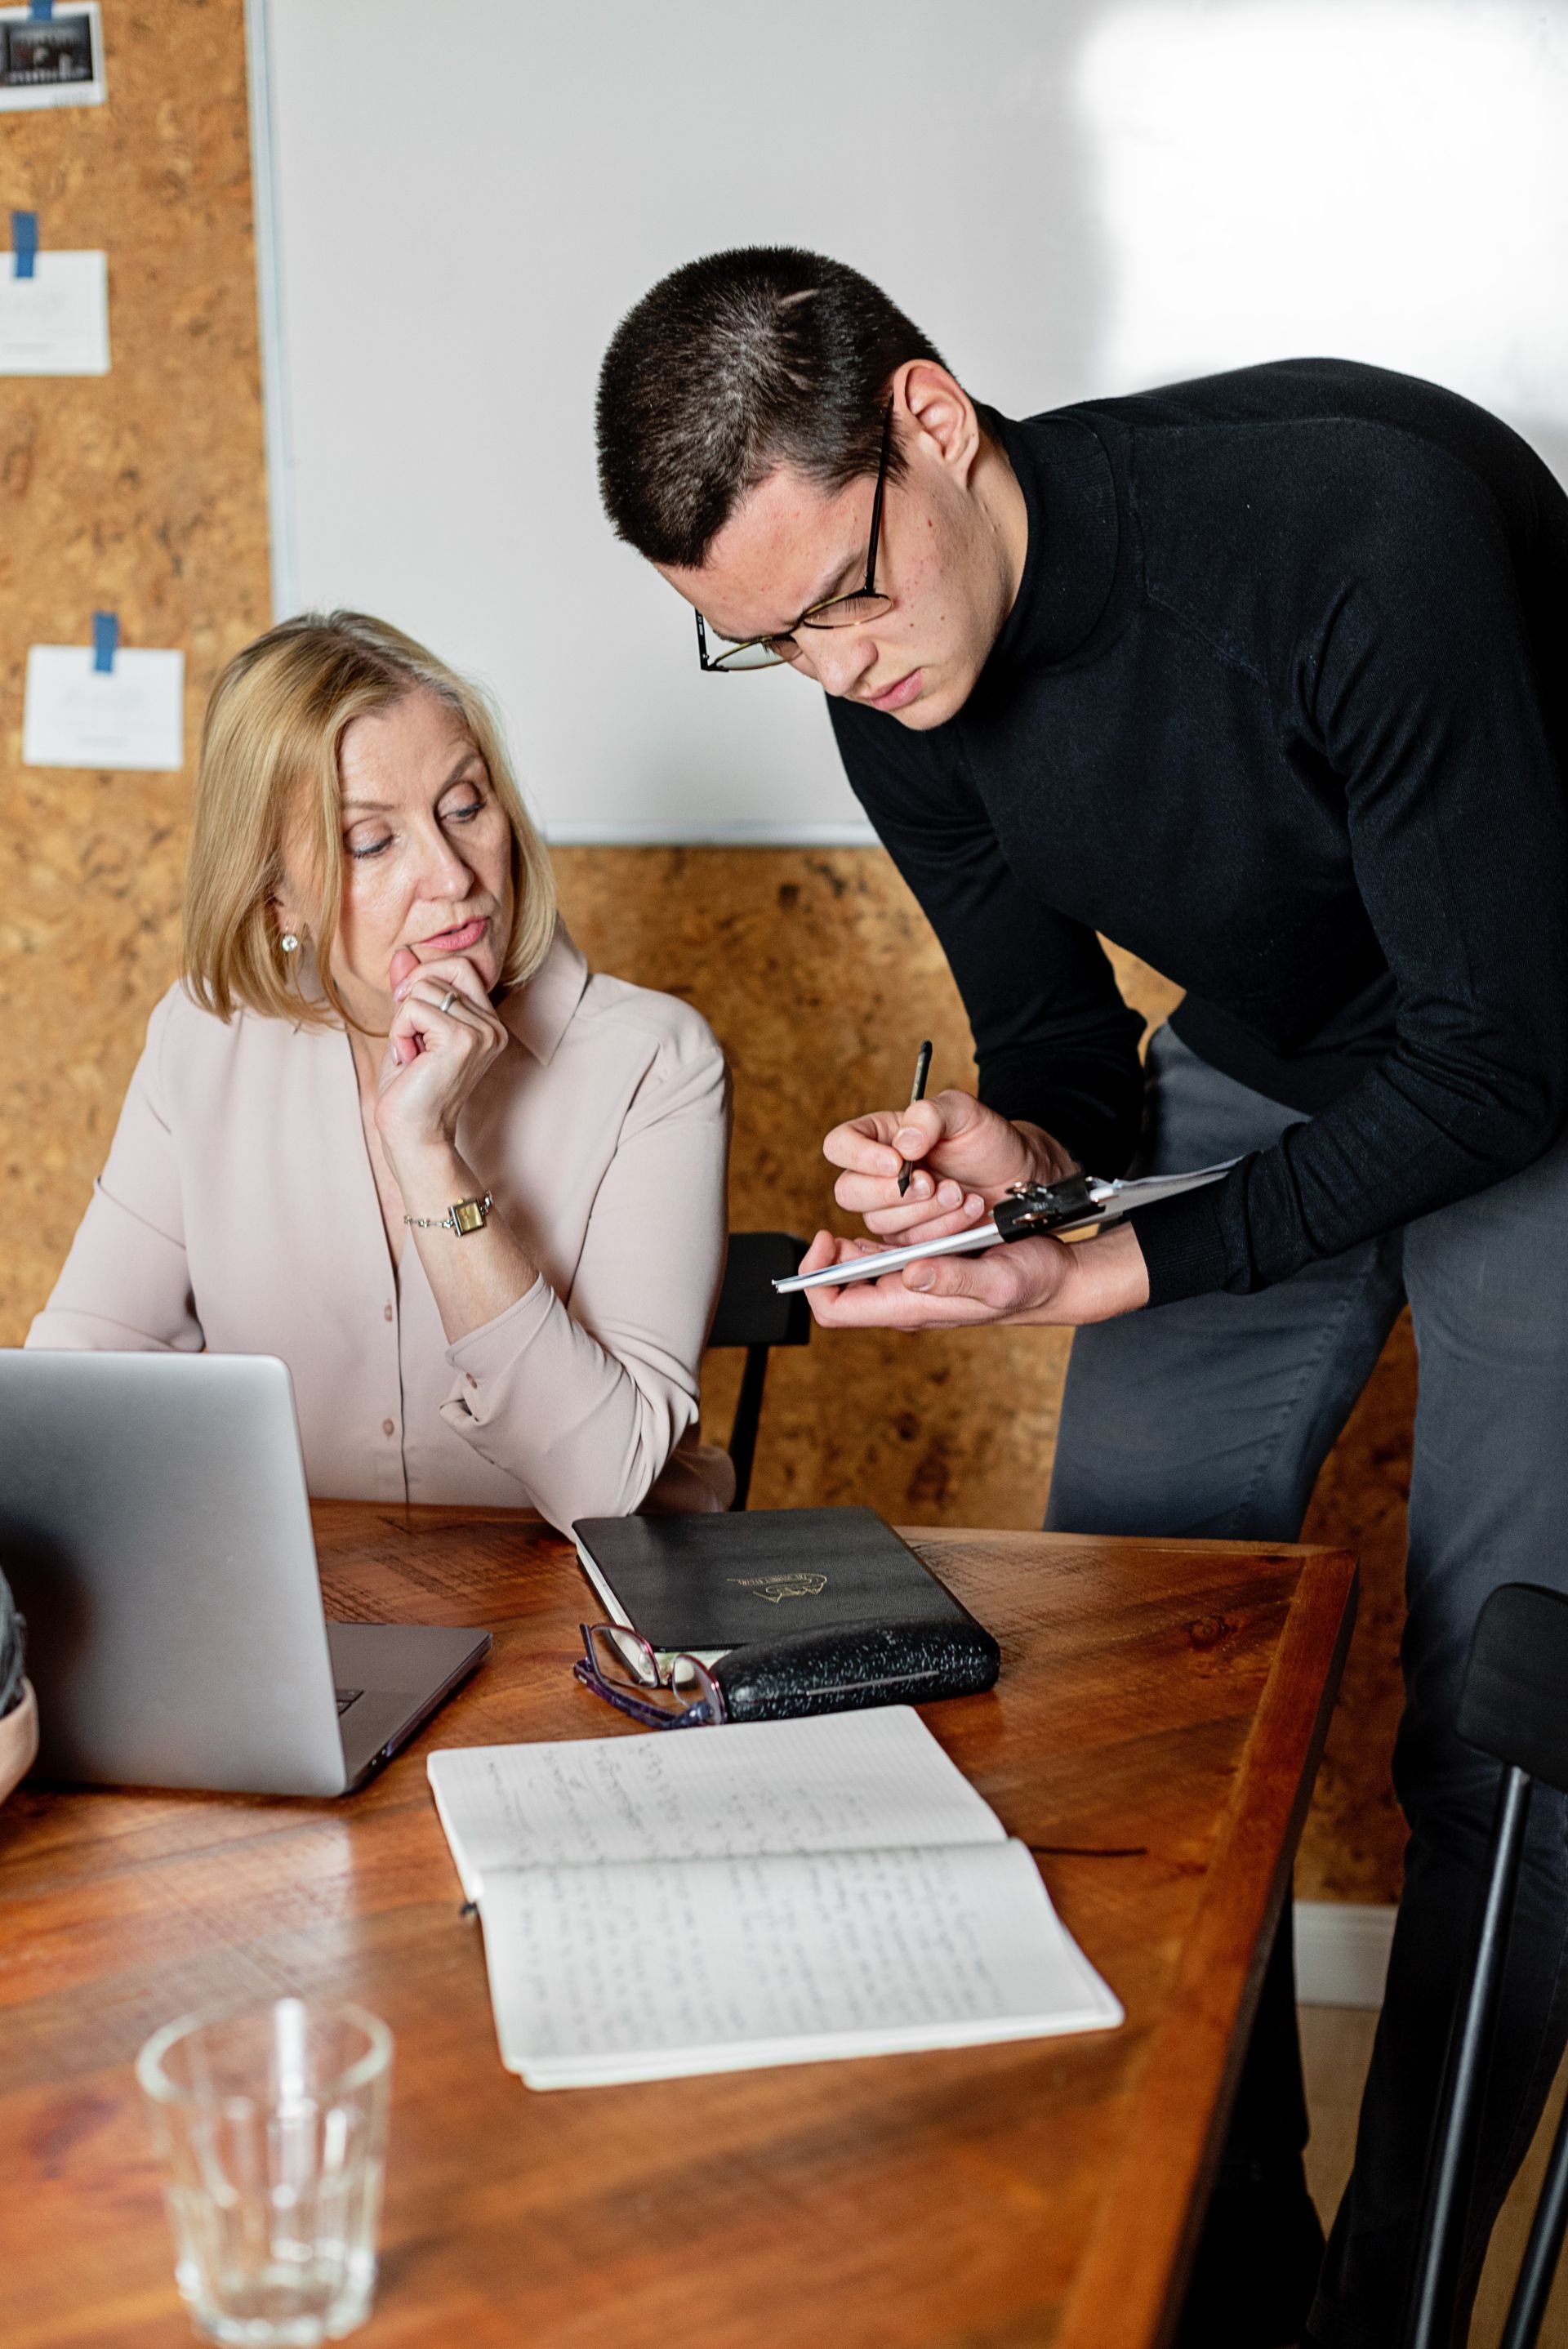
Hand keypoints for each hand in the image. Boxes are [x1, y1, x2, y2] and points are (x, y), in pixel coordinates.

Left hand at [373, 947, 508, 1177]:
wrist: (414, 1136)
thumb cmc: (410, 1090)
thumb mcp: (409, 1030)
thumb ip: (412, 990)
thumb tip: (403, 951)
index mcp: (488, 1024)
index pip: (461, 967)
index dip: (426, 976)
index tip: (407, 1009)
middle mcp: (493, 1027)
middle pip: (446, 968)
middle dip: (413, 992)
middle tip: (406, 1032)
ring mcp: (482, 1033)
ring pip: (424, 988)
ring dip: (402, 1021)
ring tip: (411, 1055)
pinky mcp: (462, 1040)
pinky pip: (413, 1009)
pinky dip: (399, 1033)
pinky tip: (409, 1061)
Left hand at [796, 1219, 1150, 1332]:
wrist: (1056, 1276)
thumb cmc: (1032, 1282)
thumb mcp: (998, 1280)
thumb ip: (953, 1280)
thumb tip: (908, 1274)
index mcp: (909, 1308)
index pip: (835, 1308)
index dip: (816, 1276)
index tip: (824, 1235)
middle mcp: (902, 1299)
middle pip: (840, 1284)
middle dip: (840, 1247)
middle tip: (862, 1210)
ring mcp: (911, 1284)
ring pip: (861, 1263)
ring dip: (868, 1232)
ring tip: (899, 1204)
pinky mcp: (924, 1267)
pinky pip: (885, 1251)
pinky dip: (891, 1227)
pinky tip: (913, 1204)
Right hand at [823, 1090, 1076, 1243]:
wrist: (1017, 1176)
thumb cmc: (987, 1139)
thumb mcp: (965, 1112)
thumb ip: (930, 1115)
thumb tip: (903, 1145)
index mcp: (880, 1136)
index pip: (839, 1145)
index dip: (858, 1156)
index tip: (896, 1161)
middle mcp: (877, 1174)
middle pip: (849, 1192)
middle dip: (892, 1193)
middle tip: (933, 1183)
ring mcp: (891, 1210)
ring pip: (879, 1223)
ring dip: (923, 1212)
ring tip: (959, 1193)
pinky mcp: (910, 1238)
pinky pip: (909, 1245)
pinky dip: (941, 1229)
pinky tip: (967, 1210)